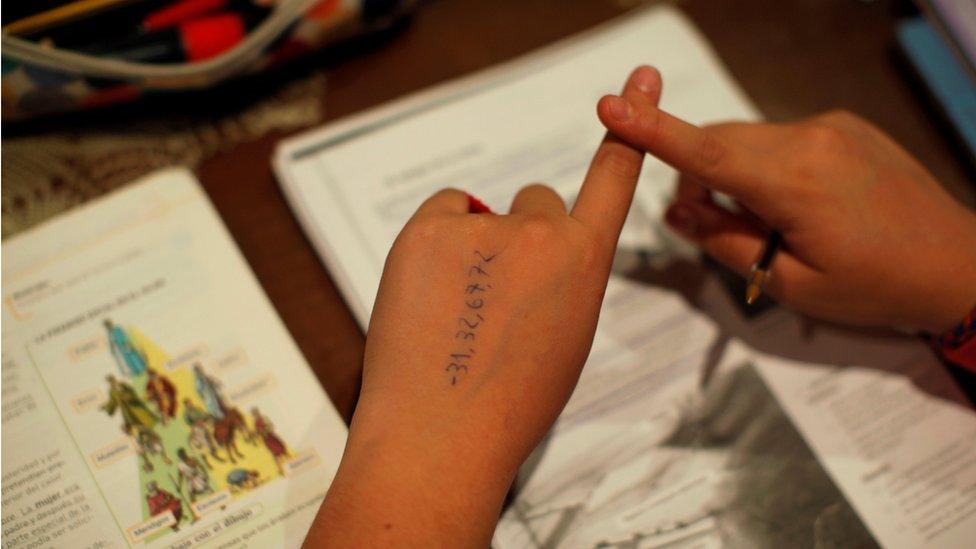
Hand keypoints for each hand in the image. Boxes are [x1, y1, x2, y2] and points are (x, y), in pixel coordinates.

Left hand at [304, 66, 661, 546]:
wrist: (442, 433)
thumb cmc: (508, 403)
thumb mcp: (566, 341)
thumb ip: (563, 284)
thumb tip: (534, 259)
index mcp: (585, 264)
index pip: (613, 180)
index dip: (630, 130)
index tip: (643, 80)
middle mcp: (541, 232)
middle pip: (537, 202)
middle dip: (521, 236)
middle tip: (495, 293)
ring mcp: (484, 227)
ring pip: (481, 216)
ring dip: (473, 245)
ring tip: (455, 310)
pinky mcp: (429, 228)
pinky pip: (441, 213)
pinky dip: (436, 240)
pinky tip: (429, 290)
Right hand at [598, 90, 975, 332]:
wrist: (956, 264)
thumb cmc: (874, 287)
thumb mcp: (790, 282)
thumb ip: (725, 242)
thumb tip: (676, 211)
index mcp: (795, 183)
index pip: (706, 151)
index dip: (653, 131)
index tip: (610, 107)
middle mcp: (810, 139)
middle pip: (720, 141)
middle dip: (698, 176)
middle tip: (712, 224)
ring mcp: (830, 126)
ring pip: (747, 139)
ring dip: (733, 172)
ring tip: (768, 221)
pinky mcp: (844, 125)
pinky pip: (780, 138)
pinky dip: (765, 165)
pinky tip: (797, 204)